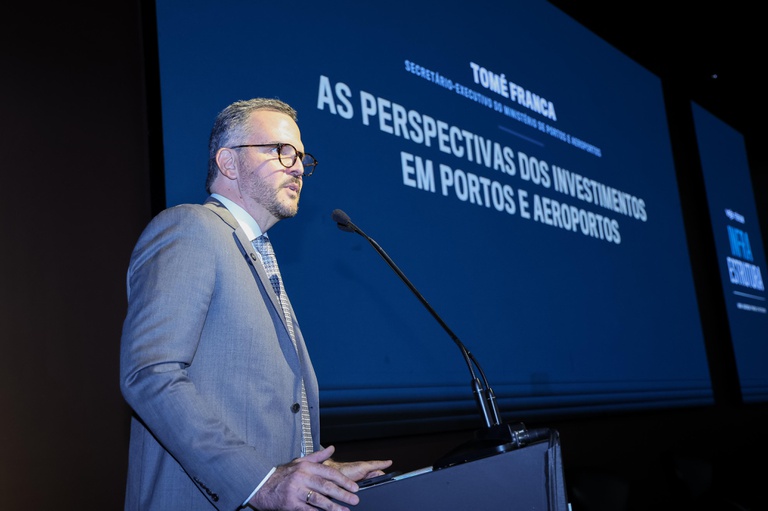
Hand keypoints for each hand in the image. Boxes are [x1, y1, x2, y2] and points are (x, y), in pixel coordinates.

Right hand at [249, 445, 386, 510]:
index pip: (329, 473)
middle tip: (355, 500)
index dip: (343, 481)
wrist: (261, 485)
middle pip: (326, 487)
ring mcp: (296, 491)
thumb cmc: (283, 474)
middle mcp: (302, 477)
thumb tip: (332, 448)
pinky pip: (307, 510)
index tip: (354, 487)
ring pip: (318, 499)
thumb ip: (318, 456)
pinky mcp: (290, 503)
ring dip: (333, 507)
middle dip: (343, 494)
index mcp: (306, 467)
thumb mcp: (299, 462)